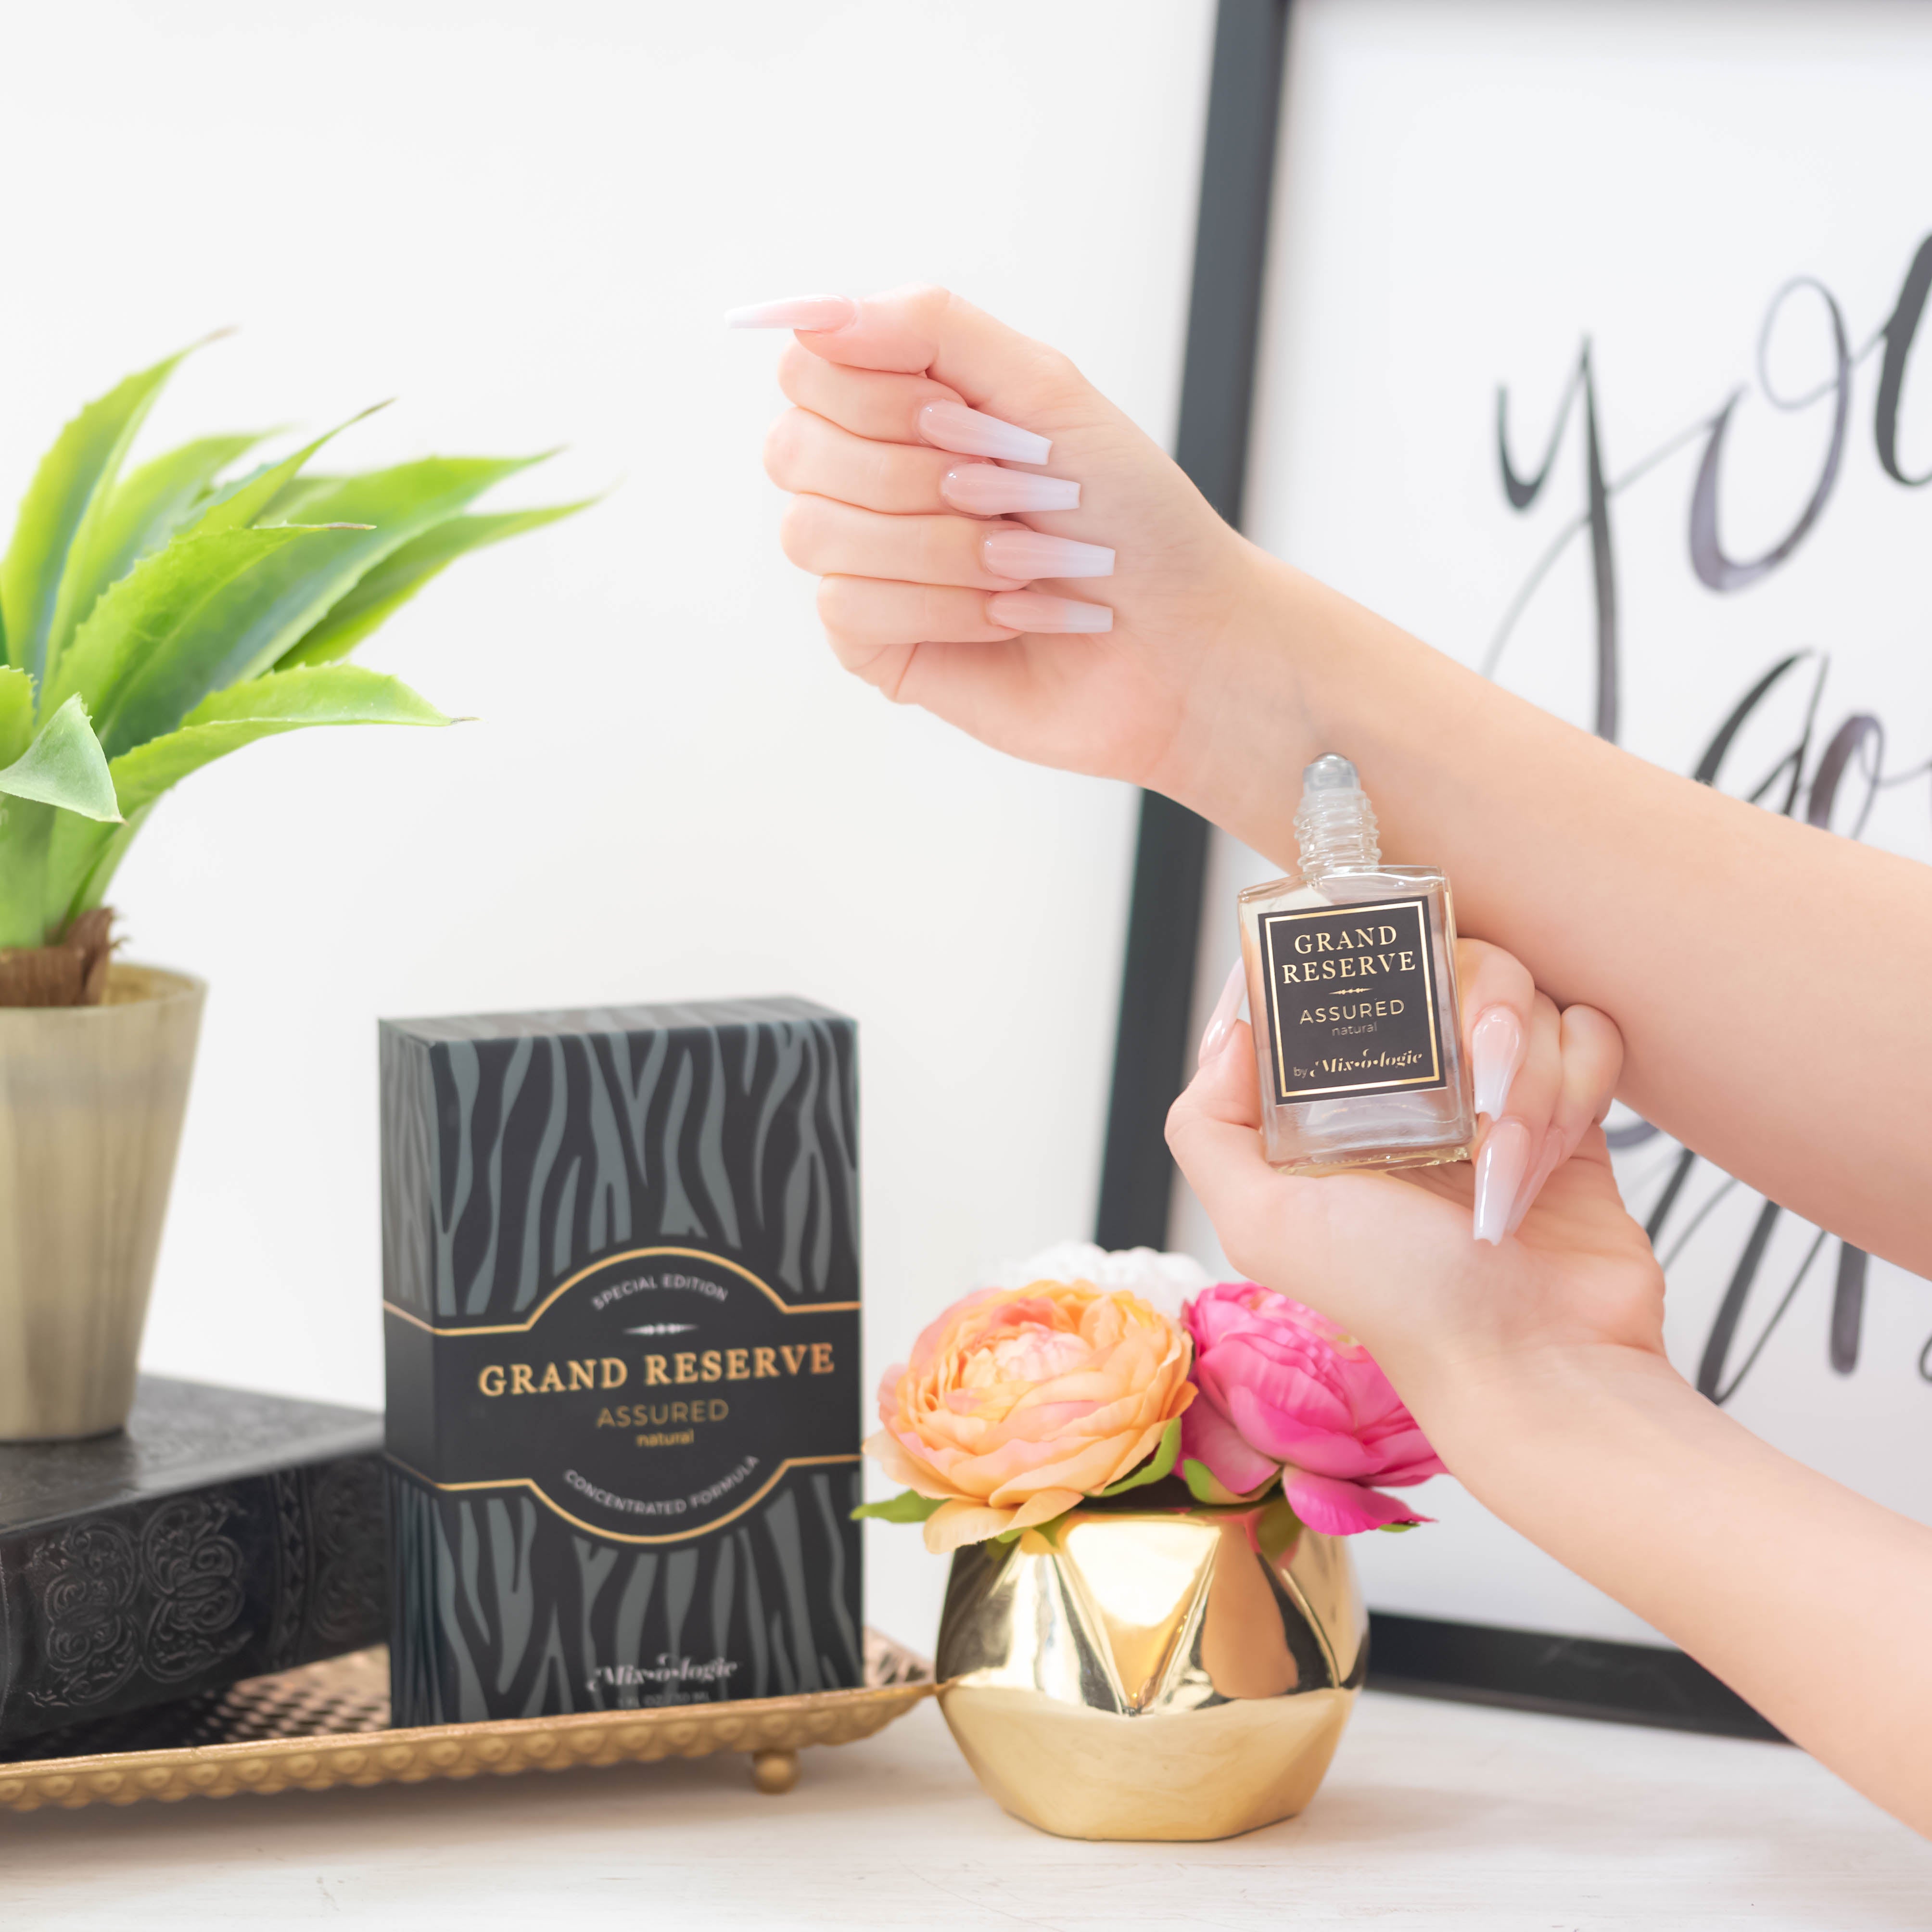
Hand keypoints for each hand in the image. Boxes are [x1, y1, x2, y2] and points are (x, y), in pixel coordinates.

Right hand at [735, 285, 1269, 794]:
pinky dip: (947, 606)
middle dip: (921, 473)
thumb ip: (931, 327)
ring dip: (943, 545)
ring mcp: (862, 565)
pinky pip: (849, 607)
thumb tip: (817, 313)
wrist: (1181, 639)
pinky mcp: (873, 644)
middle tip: (1015, 492)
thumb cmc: (1130, 518)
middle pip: (792, 448)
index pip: (807, 367)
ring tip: (1027, 561)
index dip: (879, 393)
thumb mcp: (1045, 389)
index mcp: (901, 406)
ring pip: (815, 532)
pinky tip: (1011, 614)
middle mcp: (865, 480)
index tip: (967, 417)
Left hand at [1169, 938, 1664, 1443]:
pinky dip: (1578, 1079)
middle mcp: (1410, 1089)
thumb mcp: (1264, 1222)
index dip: (1364, 965)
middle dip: (1470, 1008)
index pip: (1341, 983)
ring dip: (1526, 1066)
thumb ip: (1209, 1125)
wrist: (1537, 1358)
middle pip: (1443, 963)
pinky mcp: (1569, 1105)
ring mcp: (1493, 1091)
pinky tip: (1551, 1151)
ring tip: (1508, 1148)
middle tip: (1476, 1071)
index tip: (1386, 977)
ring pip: (1522, 992)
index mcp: (1334, 1102)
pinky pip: (1587, 1030)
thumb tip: (1234, 1023)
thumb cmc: (1401, 1300)